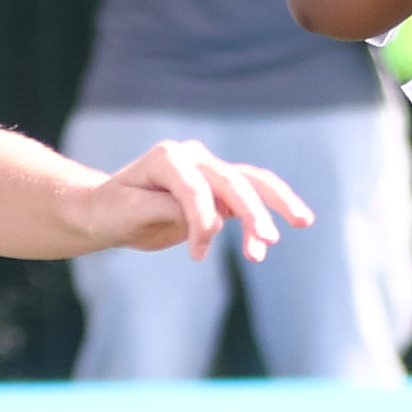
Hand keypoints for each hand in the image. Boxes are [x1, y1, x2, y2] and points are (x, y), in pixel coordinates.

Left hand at [78, 136, 314, 264]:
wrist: (108, 209)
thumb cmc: (115, 210)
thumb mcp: (131, 214)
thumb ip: (169, 211)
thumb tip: (214, 219)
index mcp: (168, 157)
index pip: (196, 189)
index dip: (201, 223)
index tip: (198, 256)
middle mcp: (193, 156)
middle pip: (233, 182)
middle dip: (253, 214)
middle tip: (266, 244)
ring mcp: (209, 168)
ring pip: (252, 182)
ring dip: (275, 205)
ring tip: (303, 222)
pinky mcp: (219, 186)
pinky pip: (252, 194)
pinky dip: (272, 208)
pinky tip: (298, 219)